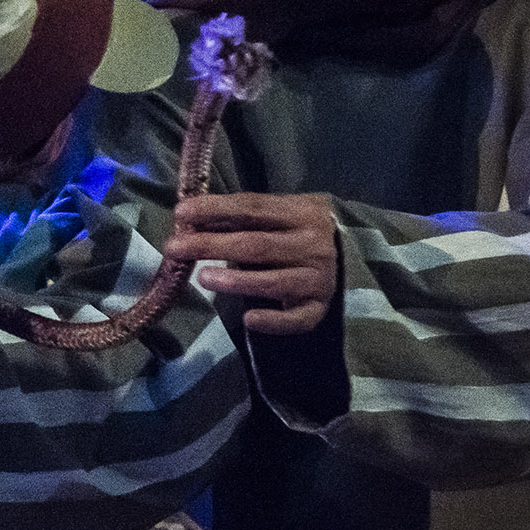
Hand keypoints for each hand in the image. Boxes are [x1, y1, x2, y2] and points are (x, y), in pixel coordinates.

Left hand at [165, 192, 337, 335]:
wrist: (355, 255)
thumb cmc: (299, 231)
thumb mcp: (279, 213)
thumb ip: (241, 216)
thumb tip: (189, 217)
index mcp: (302, 213)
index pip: (253, 208)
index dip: (215, 209)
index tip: (181, 213)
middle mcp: (313, 245)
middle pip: (256, 245)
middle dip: (211, 245)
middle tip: (174, 248)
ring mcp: (319, 279)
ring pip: (273, 282)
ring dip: (235, 281)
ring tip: (202, 277)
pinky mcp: (319, 308)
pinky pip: (296, 319)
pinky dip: (273, 321)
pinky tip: (248, 319)